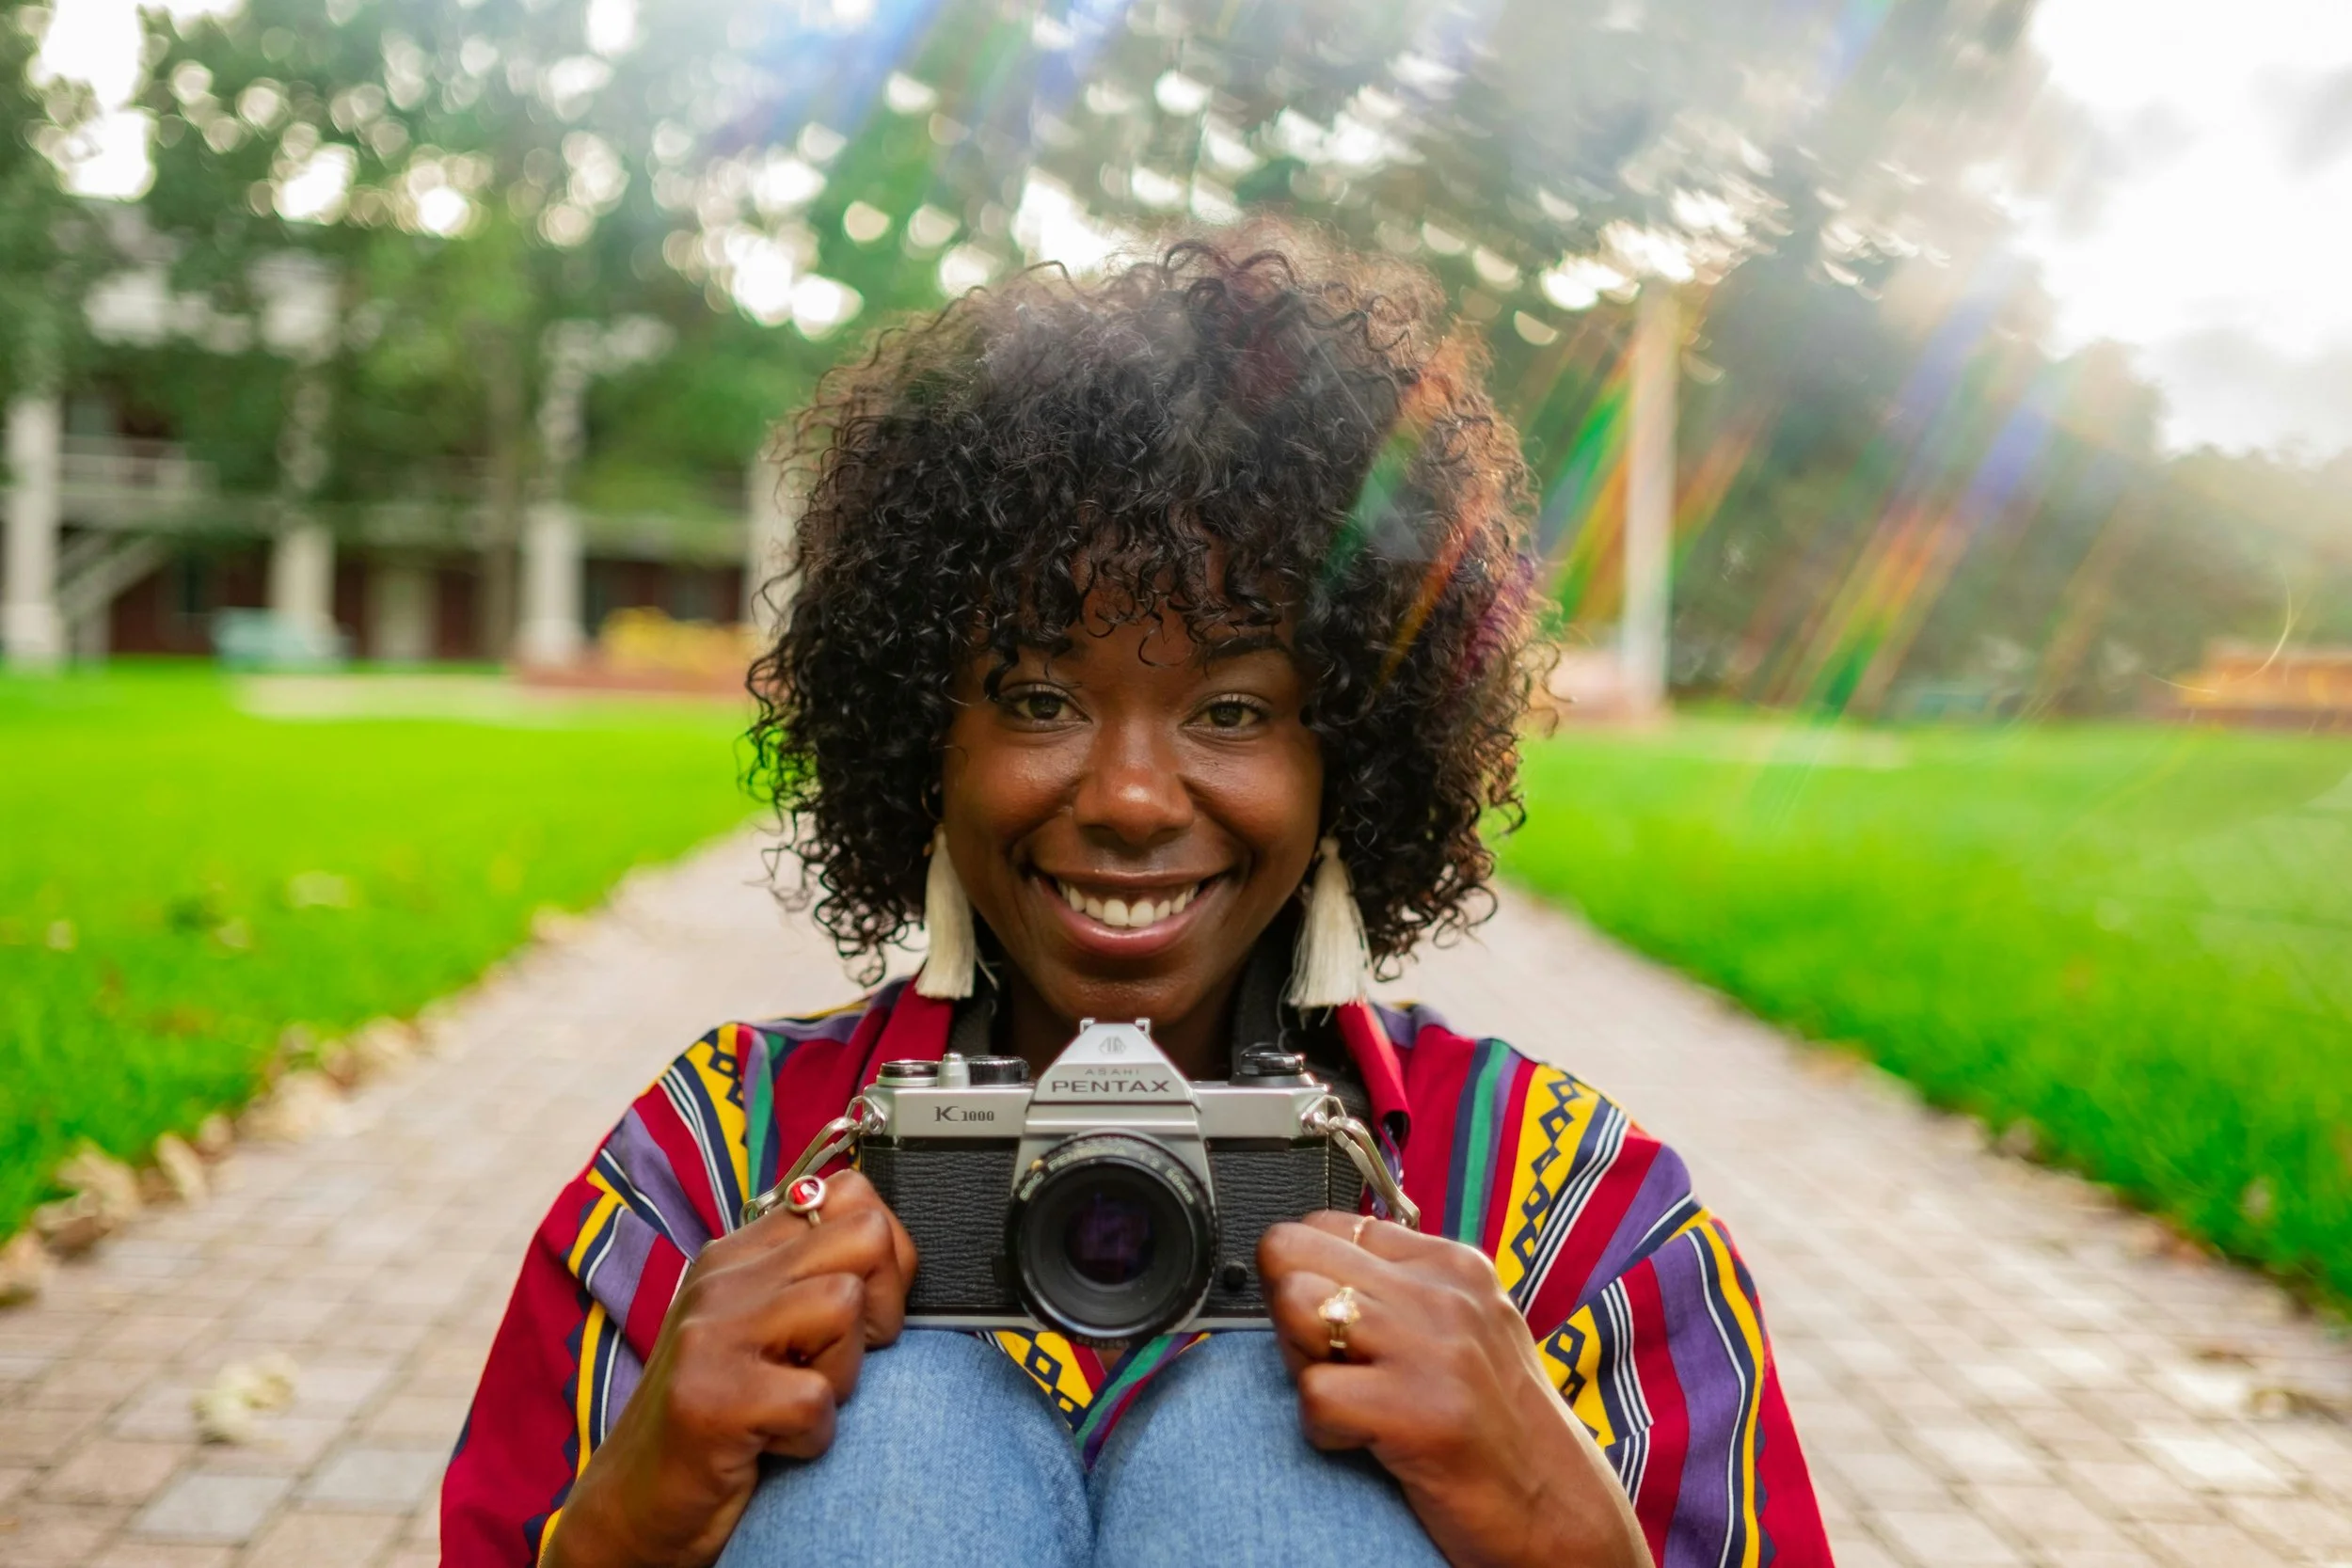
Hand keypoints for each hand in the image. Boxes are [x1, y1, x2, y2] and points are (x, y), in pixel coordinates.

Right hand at [543, 1171, 917, 1567]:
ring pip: (844, 1305)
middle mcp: (723, 1279)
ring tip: (796, 1404)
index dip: (888, 1254)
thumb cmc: (720, 1418)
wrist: (635, 1503)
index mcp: (739, 1254)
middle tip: (841, 1361)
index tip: (865, 1312)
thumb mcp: (764, 1330)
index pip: (851, 1195)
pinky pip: (816, 1398)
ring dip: (842, 1375)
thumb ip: (811, 1278)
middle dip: (883, 1305)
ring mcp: (711, 1334)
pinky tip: (772, 1445)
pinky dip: (812, 1436)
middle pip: (864, 1235)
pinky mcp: (711, 1400)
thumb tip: (892, 1241)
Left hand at [1259, 1213, 1652, 1567]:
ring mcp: (1434, 1348)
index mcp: (1452, 1264)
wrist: (1561, 1511)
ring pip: (1296, 1305)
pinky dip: (1323, 1431)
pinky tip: (1367, 1444)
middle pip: (1292, 1254)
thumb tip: (1304, 1271)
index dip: (1306, 1277)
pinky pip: (1314, 1395)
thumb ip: (1399, 1291)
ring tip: (1349, 1399)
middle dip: (1289, 1314)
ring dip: (1302, 1363)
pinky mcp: (1419, 1411)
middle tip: (1332, 1366)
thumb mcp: (1465, 1331)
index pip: (1323, 1226)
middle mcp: (1443, 1292)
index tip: (1333, 1329)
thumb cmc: (1500, 1427)